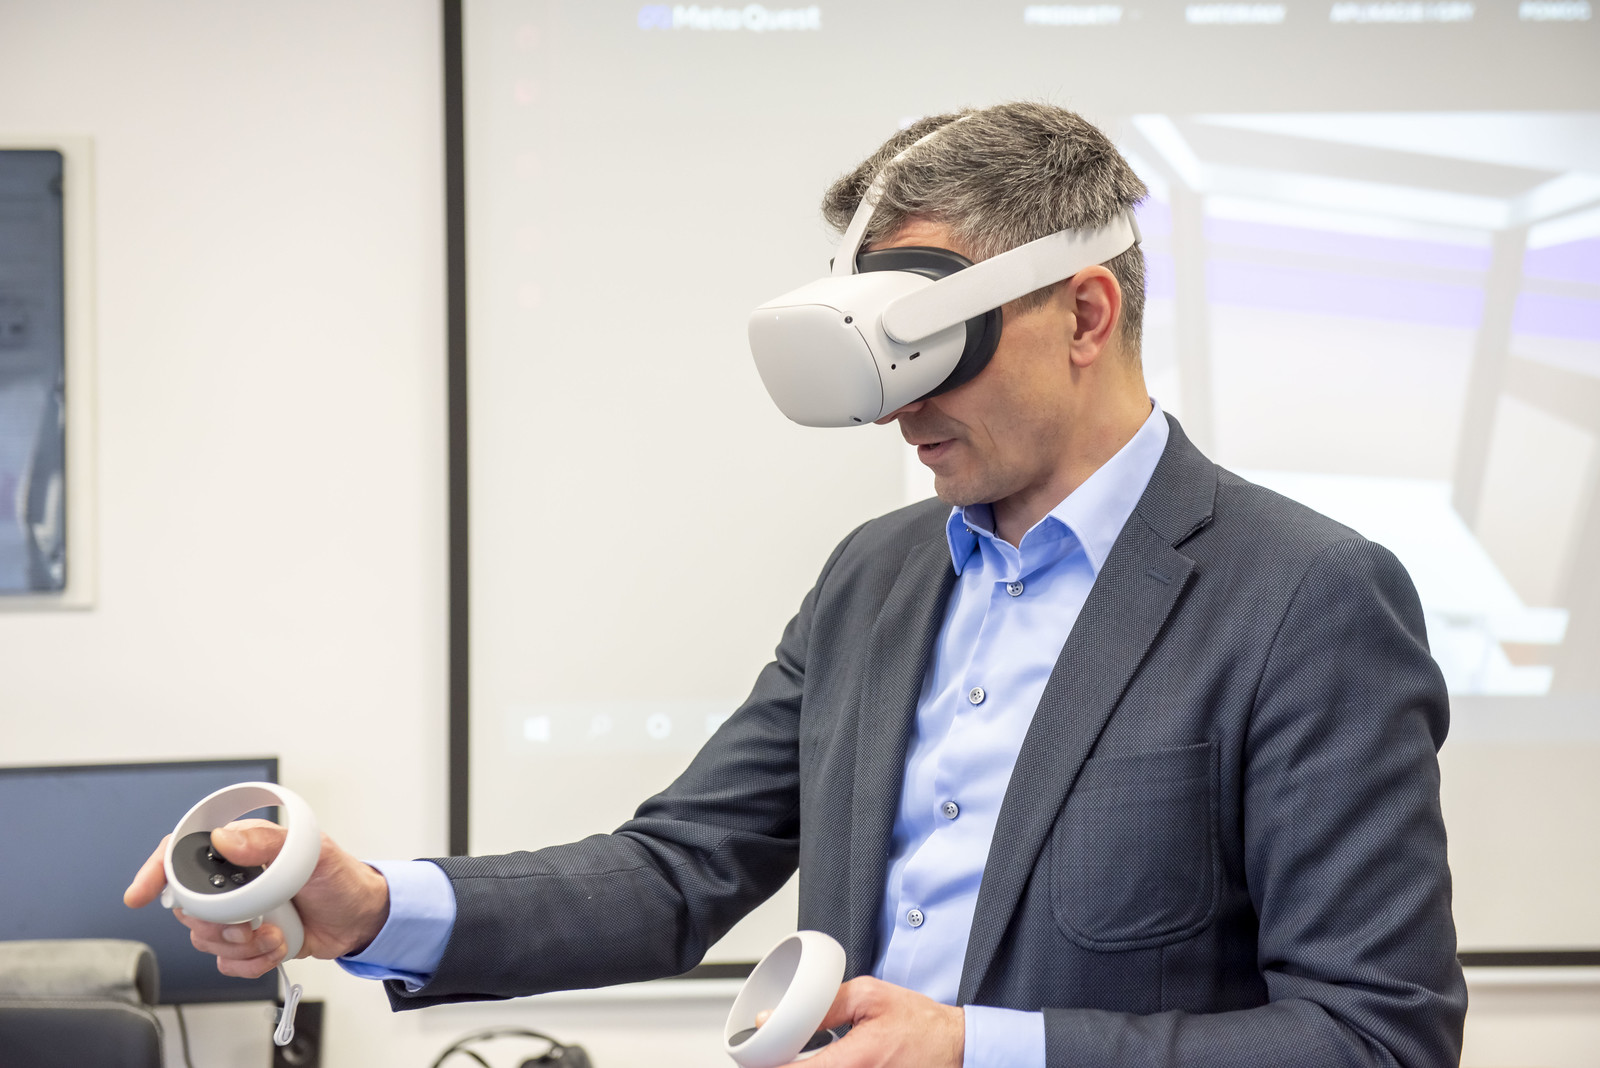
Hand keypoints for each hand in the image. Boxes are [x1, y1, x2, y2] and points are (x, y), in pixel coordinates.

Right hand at [123, 820, 390, 978]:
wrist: (362, 919)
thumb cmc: (341, 877)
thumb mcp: (313, 852)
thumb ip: (269, 842)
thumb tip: (225, 839)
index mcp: (244, 849)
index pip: (184, 853)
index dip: (156, 871)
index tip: (141, 894)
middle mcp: (234, 882)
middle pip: (187, 905)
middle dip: (212, 923)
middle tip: (245, 924)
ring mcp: (239, 914)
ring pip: (203, 938)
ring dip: (237, 945)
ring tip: (273, 934)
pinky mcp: (248, 942)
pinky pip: (226, 962)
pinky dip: (249, 962)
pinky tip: (276, 947)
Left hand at [786, 976, 962, 1067]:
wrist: (952, 1046)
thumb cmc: (918, 1023)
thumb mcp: (869, 996)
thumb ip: (824, 1005)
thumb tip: (780, 1016)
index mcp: (853, 1062)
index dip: (769, 1063)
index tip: (756, 1052)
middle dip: (786, 1063)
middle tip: (776, 1050)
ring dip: (806, 1065)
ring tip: (803, 1053)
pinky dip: (824, 1065)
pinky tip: (825, 1058)